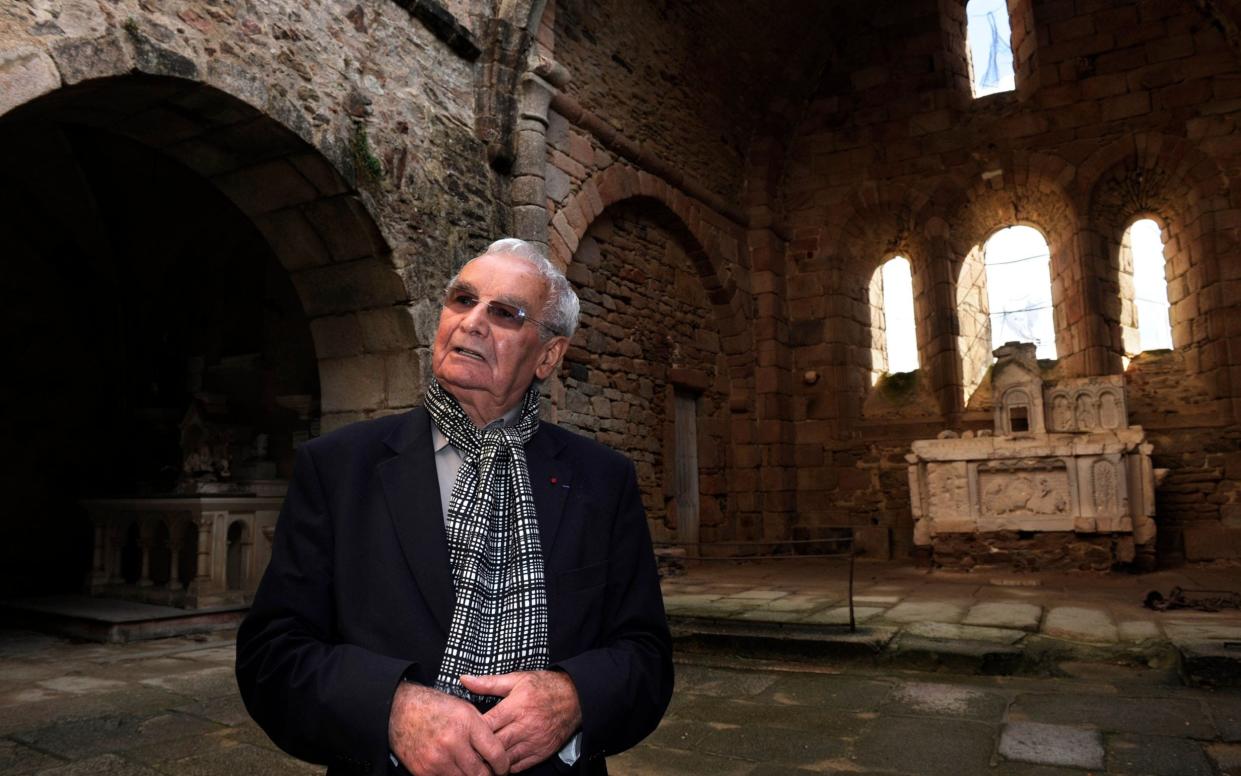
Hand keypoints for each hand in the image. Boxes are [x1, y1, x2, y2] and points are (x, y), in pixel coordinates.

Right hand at [389, 682, 509, 775]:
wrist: (399, 710)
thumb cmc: (433, 707)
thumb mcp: (463, 708)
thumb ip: (481, 729)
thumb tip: (497, 751)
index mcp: (466, 722)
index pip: (495, 752)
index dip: (503, 765)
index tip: (504, 767)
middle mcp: (452, 742)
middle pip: (481, 772)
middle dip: (489, 775)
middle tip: (491, 772)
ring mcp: (437, 759)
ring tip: (474, 771)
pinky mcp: (424, 771)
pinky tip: (456, 770)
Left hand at [461, 671, 581, 772]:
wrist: (575, 698)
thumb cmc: (544, 687)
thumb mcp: (516, 679)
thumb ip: (489, 682)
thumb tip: (464, 679)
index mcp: (516, 707)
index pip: (487, 724)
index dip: (472, 730)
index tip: (462, 731)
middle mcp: (525, 726)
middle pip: (494, 745)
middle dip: (479, 749)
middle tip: (466, 749)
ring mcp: (534, 742)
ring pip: (505, 759)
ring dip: (491, 760)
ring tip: (480, 758)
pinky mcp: (541, 752)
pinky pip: (519, 767)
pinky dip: (506, 766)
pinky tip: (498, 762)